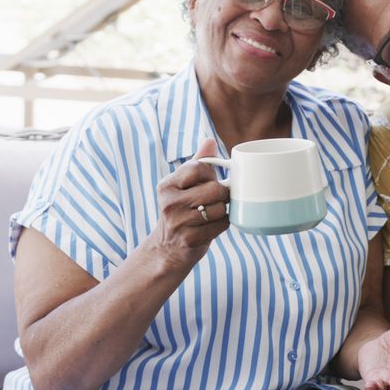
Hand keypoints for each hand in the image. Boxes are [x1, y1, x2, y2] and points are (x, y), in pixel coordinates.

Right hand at [149, 138, 230, 270]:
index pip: (198, 167)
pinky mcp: (189, 239)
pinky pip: (221, 224)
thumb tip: (209, 140)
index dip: (210, 174)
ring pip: (220, 207)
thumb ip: (197, 164)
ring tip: (211, 214)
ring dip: (222, 211)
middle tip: (214, 200)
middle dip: (221, 194)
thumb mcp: (184, 186)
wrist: (166, 249)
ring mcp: (178, 222)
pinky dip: (222, 225)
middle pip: (214, 189)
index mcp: (167, 185)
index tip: (206, 182)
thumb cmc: (181, 211)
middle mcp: (169, 202)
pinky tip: (210, 227)